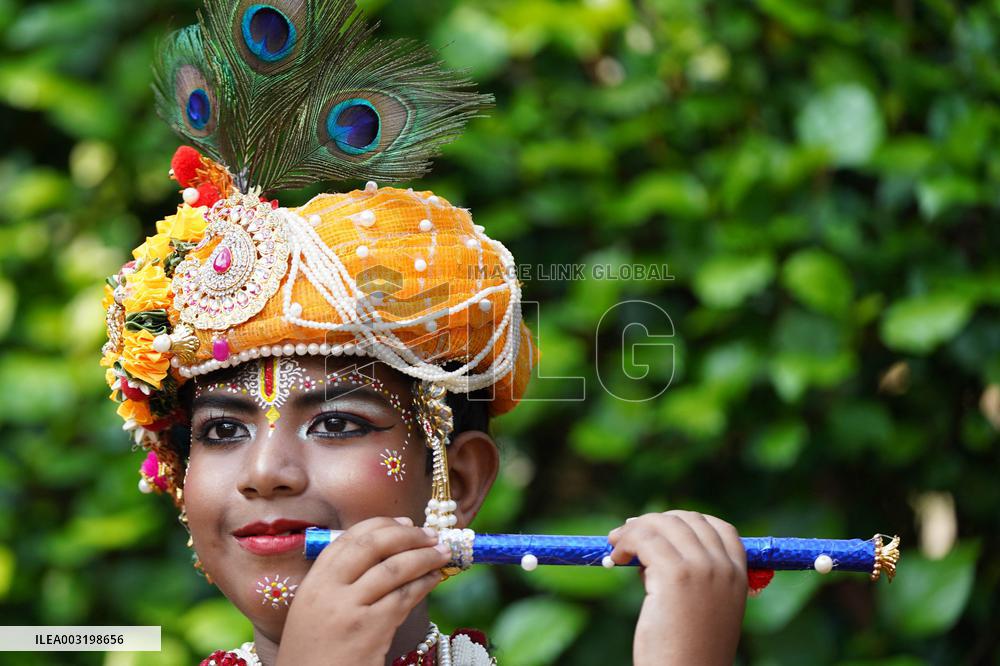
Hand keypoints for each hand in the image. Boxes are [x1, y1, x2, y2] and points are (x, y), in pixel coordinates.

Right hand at [275, 517, 450, 665]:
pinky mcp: (370, 629)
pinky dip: (424, 583)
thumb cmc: (318, 652)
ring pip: (394, 568)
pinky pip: (404, 597)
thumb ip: (340, 582)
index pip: (349, 539)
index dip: (381, 525)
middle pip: (372, 545)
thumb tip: (386, 553)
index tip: (405, 523)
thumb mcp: (315, 610)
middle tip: (430, 534)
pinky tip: (434, 579)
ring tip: (442, 553)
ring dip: (424, 556)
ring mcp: (349, 609)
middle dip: (407, 535)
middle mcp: (327, 590)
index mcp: (313, 582)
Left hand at [608, 511, 746, 665]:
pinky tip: (615, 558)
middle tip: (628, 532)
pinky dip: (625, 541)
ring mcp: (701, 569)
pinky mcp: (674, 575)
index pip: (719, 528)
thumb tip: (651, 548)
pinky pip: (645, 539)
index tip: (657, 528)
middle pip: (687, 520)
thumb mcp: (704, 609)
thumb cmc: (688, 651)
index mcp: (739, 577)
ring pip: (663, 525)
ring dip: (634, 530)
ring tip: (616, 546)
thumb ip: (691, 577)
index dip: (685, 521)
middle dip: (654, 522)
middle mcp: (723, 568)